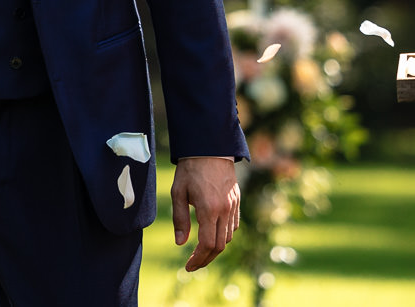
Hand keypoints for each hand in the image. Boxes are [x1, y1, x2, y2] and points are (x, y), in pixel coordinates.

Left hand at [171, 156, 239, 271]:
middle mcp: (224, 210)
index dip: (198, 260)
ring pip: (228, 237)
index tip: (188, 267)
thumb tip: (180, 243)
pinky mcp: (236, 201)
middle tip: (193, 265)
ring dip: (215, 248)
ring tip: (201, 252)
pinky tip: (212, 235)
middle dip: (206, 259)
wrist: (210, 147)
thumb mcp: (178, 192)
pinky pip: (233, 226)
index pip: (206, 245)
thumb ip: (180, 219)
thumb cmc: (190, 168)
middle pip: (219, 246)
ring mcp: (233, 206)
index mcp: (209, 209)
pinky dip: (223, 235)